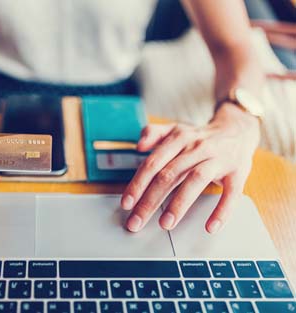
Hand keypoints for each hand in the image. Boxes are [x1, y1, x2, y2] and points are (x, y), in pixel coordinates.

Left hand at [121, 103, 259, 232]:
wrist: (238, 129)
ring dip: (179, 204)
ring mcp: (218, 159)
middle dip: (150, 201)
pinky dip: (222, 210)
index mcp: (179, 139)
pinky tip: (210, 227)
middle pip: (170, 175)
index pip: (153, 163)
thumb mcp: (175, 130)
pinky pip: (231, 193)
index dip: (138, 184)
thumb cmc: (200, 137)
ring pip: (196, 180)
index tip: (126, 204)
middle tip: (137, 222)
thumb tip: (138, 145)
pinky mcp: (238, 172)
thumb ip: (153, 133)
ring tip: (165, 224)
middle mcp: (197, 147)